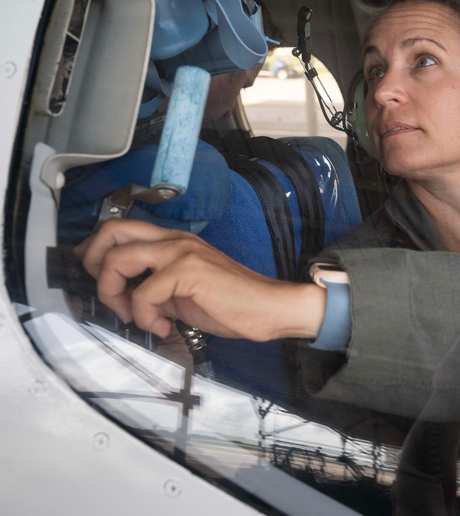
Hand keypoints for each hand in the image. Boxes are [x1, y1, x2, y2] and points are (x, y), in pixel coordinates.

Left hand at [77, 219, 325, 341]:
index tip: (102, 283)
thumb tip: (124, 299)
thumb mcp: (183, 293)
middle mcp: (175, 239)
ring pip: (119, 258)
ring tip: (132, 314)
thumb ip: (154, 287)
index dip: (98, 253)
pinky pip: (143, 292)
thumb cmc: (232, 304)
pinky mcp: (189, 271)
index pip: (120, 229)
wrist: (268, 309)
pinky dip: (143, 316)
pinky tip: (162, 326)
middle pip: (111, 231)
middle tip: (108, 293)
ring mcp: (182, 252)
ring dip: (113, 292)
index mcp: (174, 241)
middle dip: (94, 264)